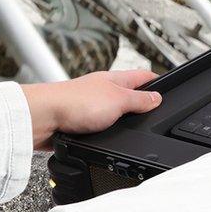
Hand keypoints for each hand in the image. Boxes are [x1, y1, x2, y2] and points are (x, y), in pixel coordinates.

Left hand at [22, 71, 161, 149]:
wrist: (43, 118)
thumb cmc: (75, 102)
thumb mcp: (118, 101)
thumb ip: (139, 100)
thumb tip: (157, 98)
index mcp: (114, 80)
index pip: (142, 76)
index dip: (157, 80)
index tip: (167, 85)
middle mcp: (102, 90)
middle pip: (127, 92)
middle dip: (140, 100)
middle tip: (154, 107)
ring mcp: (89, 106)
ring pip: (112, 109)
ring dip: (122, 116)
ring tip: (134, 123)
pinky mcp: (77, 122)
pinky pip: (98, 124)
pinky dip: (106, 129)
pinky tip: (109, 135)